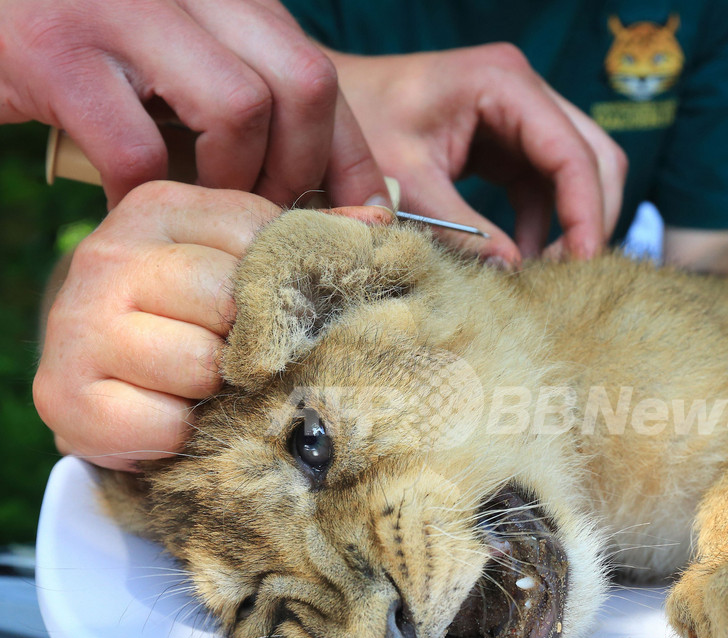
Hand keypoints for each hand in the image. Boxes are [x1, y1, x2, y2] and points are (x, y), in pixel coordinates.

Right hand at [0, 0, 388, 207]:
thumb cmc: (87, 53)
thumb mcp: (180, 62)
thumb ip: (242, 99)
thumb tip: (324, 189)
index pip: (321, 76)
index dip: (352, 157)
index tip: (365, 219)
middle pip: (305, 82)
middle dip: (303, 170)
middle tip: (273, 220)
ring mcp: (120, 10)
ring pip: (241, 108)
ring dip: (234, 183)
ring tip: (204, 209)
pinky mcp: (56, 52)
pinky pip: (139, 149)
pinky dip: (144, 196)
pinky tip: (131, 208)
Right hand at [33, 182, 276, 469]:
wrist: (105, 384)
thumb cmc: (190, 317)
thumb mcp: (240, 265)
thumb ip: (304, 242)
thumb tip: (378, 221)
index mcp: (159, 209)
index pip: (261, 239)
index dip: (287, 289)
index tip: (282, 313)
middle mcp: (109, 255)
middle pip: (230, 302)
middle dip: (248, 341)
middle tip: (236, 355)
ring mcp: (77, 324)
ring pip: (200, 364)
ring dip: (215, 390)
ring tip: (201, 385)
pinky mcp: (64, 394)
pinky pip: (164, 425)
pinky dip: (179, 434)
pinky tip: (170, 417)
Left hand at [327, 44, 627, 264]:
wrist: (324, 109)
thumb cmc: (357, 128)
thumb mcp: (407, 183)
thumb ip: (461, 230)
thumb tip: (513, 275)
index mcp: (503, 83)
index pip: (572, 152)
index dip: (586, 213)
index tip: (584, 266)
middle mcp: (524, 90)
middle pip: (596, 157)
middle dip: (589, 220)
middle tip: (570, 278)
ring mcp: (521, 114)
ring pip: (580, 173)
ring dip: (570, 224)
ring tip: (544, 275)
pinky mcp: (510, 141)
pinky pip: (548, 186)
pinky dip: (543, 224)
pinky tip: (521, 259)